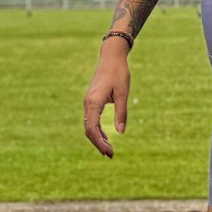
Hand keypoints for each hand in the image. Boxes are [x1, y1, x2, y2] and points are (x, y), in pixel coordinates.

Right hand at [83, 43, 130, 157]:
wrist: (111, 57)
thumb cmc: (118, 73)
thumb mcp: (123, 93)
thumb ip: (121, 113)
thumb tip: (121, 132)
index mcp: (94, 102)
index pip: (92, 128)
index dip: (99, 143)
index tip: (109, 152)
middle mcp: (88, 103)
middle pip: (88, 130)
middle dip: (98, 144)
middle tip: (110, 155)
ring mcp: (88, 102)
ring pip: (89, 126)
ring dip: (98, 138)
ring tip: (109, 150)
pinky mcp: (91, 101)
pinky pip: (91, 119)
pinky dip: (97, 130)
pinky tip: (106, 137)